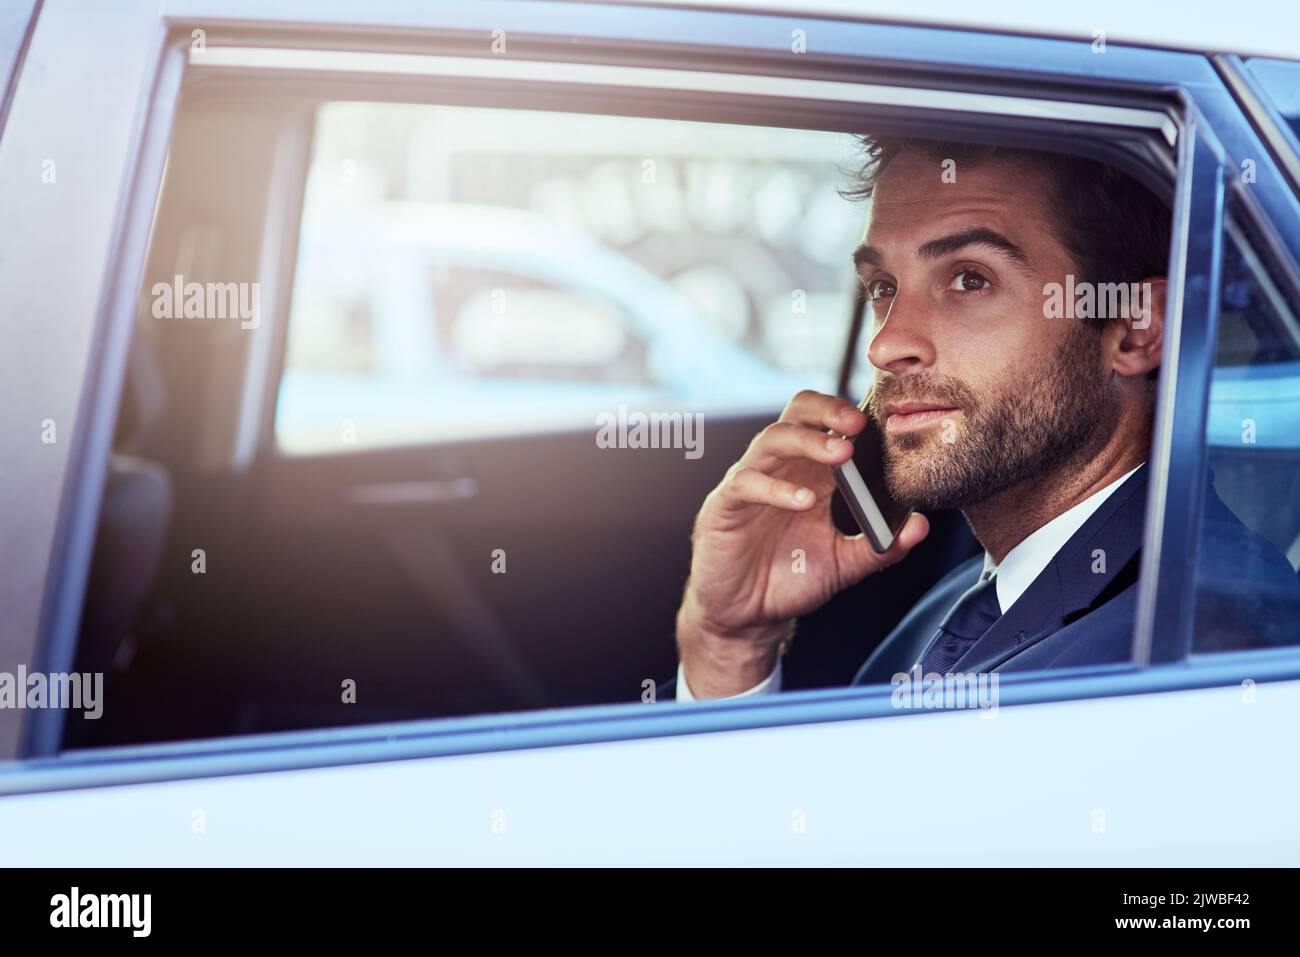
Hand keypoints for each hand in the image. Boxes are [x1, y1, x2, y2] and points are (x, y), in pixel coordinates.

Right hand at [676, 390, 928, 696]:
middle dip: (829, 411)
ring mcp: (749, 482)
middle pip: (797, 414)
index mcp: (809, 472)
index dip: (851, 413)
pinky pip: (747, 483)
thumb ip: (880, 547)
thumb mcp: (843, 564)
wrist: (747, 616)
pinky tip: (805, 500)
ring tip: (842, 454)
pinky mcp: (725, 506)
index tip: (883, 421)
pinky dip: (778, 488)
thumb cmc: (789, 579)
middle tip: (859, 424)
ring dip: (809, 441)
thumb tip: (920, 527)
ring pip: (772, 439)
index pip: (826, 422)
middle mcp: (779, 468)